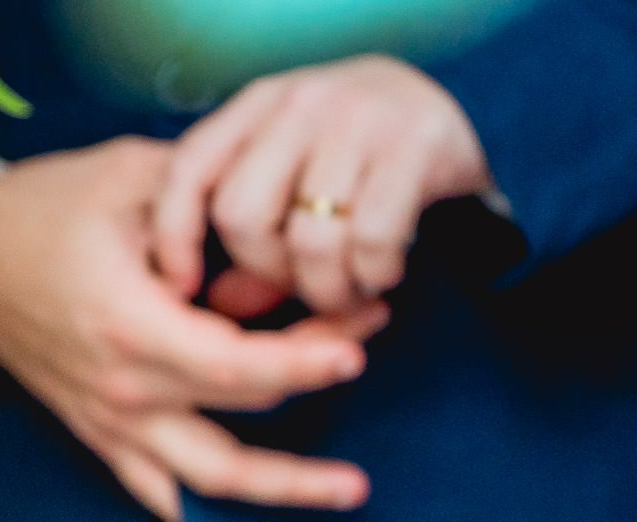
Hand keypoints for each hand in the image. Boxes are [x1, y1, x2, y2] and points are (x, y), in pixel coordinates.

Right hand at [0, 137, 385, 521]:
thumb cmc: (45, 209)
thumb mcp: (129, 176)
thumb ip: (208, 201)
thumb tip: (284, 221)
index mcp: (128, 324)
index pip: (235, 367)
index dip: (303, 363)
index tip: (359, 347)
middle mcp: (123, 389)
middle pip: (239, 422)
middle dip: (312, 402)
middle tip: (367, 371)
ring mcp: (111, 423)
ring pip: (208, 483)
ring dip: (282, 491)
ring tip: (349, 490)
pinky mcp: (102, 437)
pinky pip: (160, 495)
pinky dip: (210, 513)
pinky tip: (264, 519)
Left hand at [153, 56, 491, 316]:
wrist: (462, 114)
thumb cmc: (358, 164)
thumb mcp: (294, 182)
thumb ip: (251, 239)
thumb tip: (216, 304)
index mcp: (259, 105)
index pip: (188, 170)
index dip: (174, 237)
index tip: (181, 289)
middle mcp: (304, 102)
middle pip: (243, 217)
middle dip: (267, 274)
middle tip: (303, 287)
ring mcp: (361, 119)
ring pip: (308, 240)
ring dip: (327, 290)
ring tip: (348, 294)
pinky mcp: (417, 146)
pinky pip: (371, 241)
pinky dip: (374, 277)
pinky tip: (384, 275)